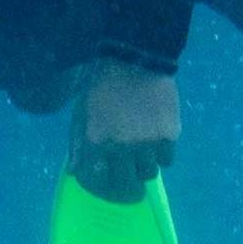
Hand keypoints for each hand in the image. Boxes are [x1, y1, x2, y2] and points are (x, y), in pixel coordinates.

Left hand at [68, 56, 181, 186]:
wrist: (135, 60)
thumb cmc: (102, 87)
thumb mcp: (82, 113)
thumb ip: (77, 144)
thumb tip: (73, 171)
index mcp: (96, 142)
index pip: (100, 179)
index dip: (105, 181)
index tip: (111, 177)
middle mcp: (121, 148)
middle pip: (126, 183)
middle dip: (126, 181)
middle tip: (130, 174)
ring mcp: (147, 143)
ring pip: (148, 174)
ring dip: (144, 167)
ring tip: (143, 153)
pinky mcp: (168, 135)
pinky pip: (167, 160)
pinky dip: (162, 155)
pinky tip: (156, 141)